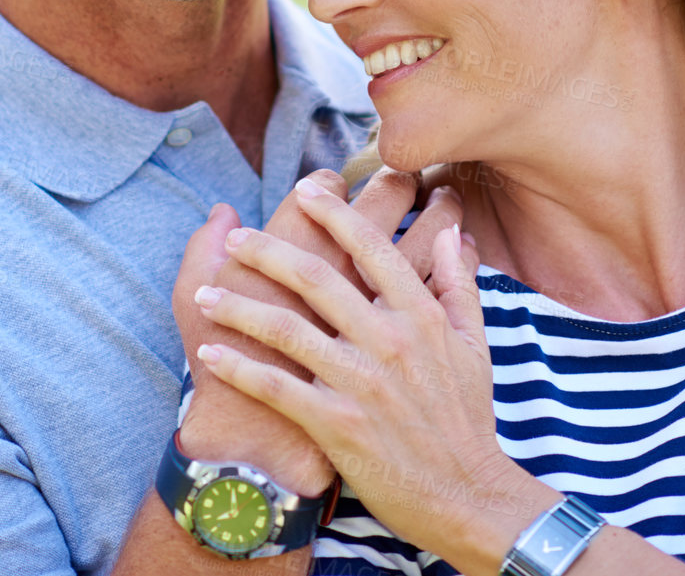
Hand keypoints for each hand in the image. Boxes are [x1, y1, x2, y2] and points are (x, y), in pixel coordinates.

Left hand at [172, 168, 463, 495]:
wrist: (466, 495)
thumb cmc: (469, 419)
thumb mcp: (477, 345)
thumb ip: (461, 284)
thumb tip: (453, 232)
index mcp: (423, 316)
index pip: (372, 248)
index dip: (335, 214)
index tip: (306, 189)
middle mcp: (390, 341)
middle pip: (317, 278)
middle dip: (268, 251)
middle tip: (237, 238)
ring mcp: (361, 383)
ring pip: (286, 329)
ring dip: (239, 306)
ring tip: (207, 292)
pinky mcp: (337, 424)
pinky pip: (275, 387)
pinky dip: (238, 367)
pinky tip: (209, 351)